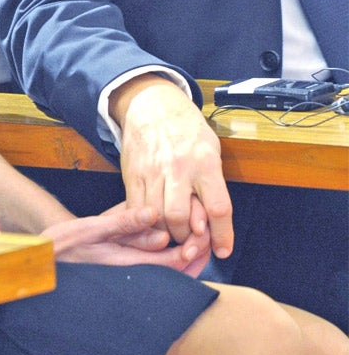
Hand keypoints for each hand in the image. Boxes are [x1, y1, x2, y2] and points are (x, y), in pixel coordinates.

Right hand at [43, 203, 209, 275]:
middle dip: (194, 252)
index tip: (205, 233)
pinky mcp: (123, 265)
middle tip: (209, 233)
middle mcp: (133, 272)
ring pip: (166, 266)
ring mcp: (129, 271)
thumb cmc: (64, 243)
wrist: (45, 258)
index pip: (172, 262)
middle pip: (175, 268)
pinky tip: (173, 238)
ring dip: (184, 251)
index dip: (192, 249)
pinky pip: (154, 262)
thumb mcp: (91, 228)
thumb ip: (122, 222)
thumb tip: (154, 215)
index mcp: (128, 264)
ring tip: (198, 233)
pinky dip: (168, 251)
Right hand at [113, 78, 233, 259]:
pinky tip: (153, 224)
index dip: (222, 235)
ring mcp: (152, 170)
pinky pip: (137, 208)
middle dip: (187, 238)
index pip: (218, 207)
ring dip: (166, 234)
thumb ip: (212, 184)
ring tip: (173, 233)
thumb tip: (211, 223)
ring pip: (157, 217)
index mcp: (205, 161)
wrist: (152, 104)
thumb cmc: (187, 130)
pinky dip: (145, 223)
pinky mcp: (132, 174)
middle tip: (191, 240)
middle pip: (180, 217)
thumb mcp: (211, 149)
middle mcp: (178, 167)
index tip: (223, 251)